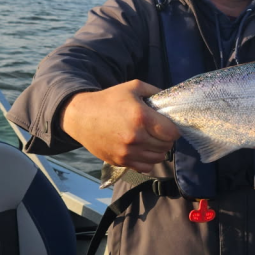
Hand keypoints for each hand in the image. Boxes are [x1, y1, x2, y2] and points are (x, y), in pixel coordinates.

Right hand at [60, 81, 179, 172]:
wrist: (81, 116)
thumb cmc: (108, 100)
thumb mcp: (133, 87)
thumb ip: (155, 91)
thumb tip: (171, 100)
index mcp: (141, 117)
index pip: (172, 132)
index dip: (174, 129)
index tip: (168, 125)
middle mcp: (136, 137)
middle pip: (166, 146)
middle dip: (166, 138)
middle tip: (159, 131)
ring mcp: (128, 152)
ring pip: (158, 158)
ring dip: (158, 149)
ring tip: (151, 140)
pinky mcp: (121, 161)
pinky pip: (145, 167)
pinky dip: (148, 160)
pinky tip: (142, 149)